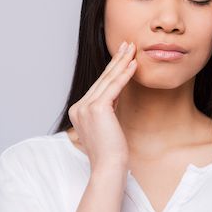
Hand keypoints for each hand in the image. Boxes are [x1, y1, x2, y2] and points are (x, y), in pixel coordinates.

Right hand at [68, 41, 136, 171]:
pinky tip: (133, 64)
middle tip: (127, 44)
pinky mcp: (97, 108)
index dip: (111, 69)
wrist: (109, 167)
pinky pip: (114, 87)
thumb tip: (116, 92)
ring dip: (122, 62)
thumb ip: (106, 107)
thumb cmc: (110, 151)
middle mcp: (78, 106)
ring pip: (107, 80)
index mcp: (78, 110)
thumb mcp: (105, 124)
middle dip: (116, 60)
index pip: (98, 85)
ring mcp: (85, 107)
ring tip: (132, 48)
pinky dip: (125, 74)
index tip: (121, 56)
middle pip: (102, 79)